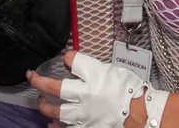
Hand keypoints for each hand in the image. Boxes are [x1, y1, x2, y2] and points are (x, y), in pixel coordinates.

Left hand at [28, 51, 145, 127]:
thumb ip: (89, 66)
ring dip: (45, 108)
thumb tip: (71, 59)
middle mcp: (85, 97)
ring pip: (57, 112)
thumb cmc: (132, 93)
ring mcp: (85, 116)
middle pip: (55, 89)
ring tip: (42, 105)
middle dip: (40, 84)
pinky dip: (57, 126)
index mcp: (94, 79)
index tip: (65, 58)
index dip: (67, 58)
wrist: (143, 116)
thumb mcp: (111, 70)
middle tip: (34, 80)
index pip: (73, 61)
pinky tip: (53, 124)